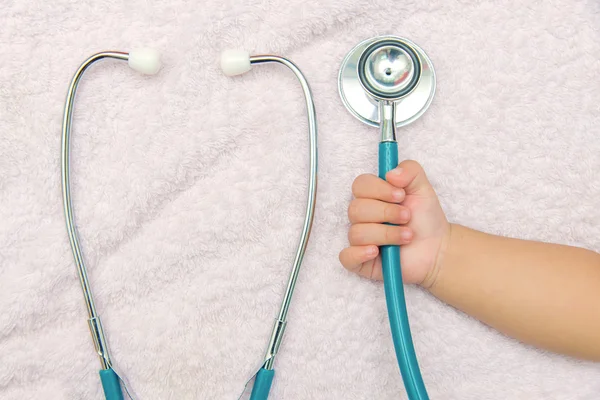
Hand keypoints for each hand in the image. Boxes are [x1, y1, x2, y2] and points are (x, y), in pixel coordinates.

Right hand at [339, 160, 449, 286]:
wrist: (438, 248)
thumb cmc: (426, 219)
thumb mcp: (423, 188)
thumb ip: (410, 170)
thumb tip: (390, 174)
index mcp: (372, 197)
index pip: (360, 185)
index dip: (378, 189)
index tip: (400, 195)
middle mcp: (363, 217)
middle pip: (356, 209)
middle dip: (385, 213)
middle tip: (407, 216)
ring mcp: (360, 240)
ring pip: (357, 233)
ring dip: (385, 234)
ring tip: (407, 236)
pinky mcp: (361, 261)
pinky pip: (347, 257)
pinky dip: (359, 253)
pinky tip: (376, 252)